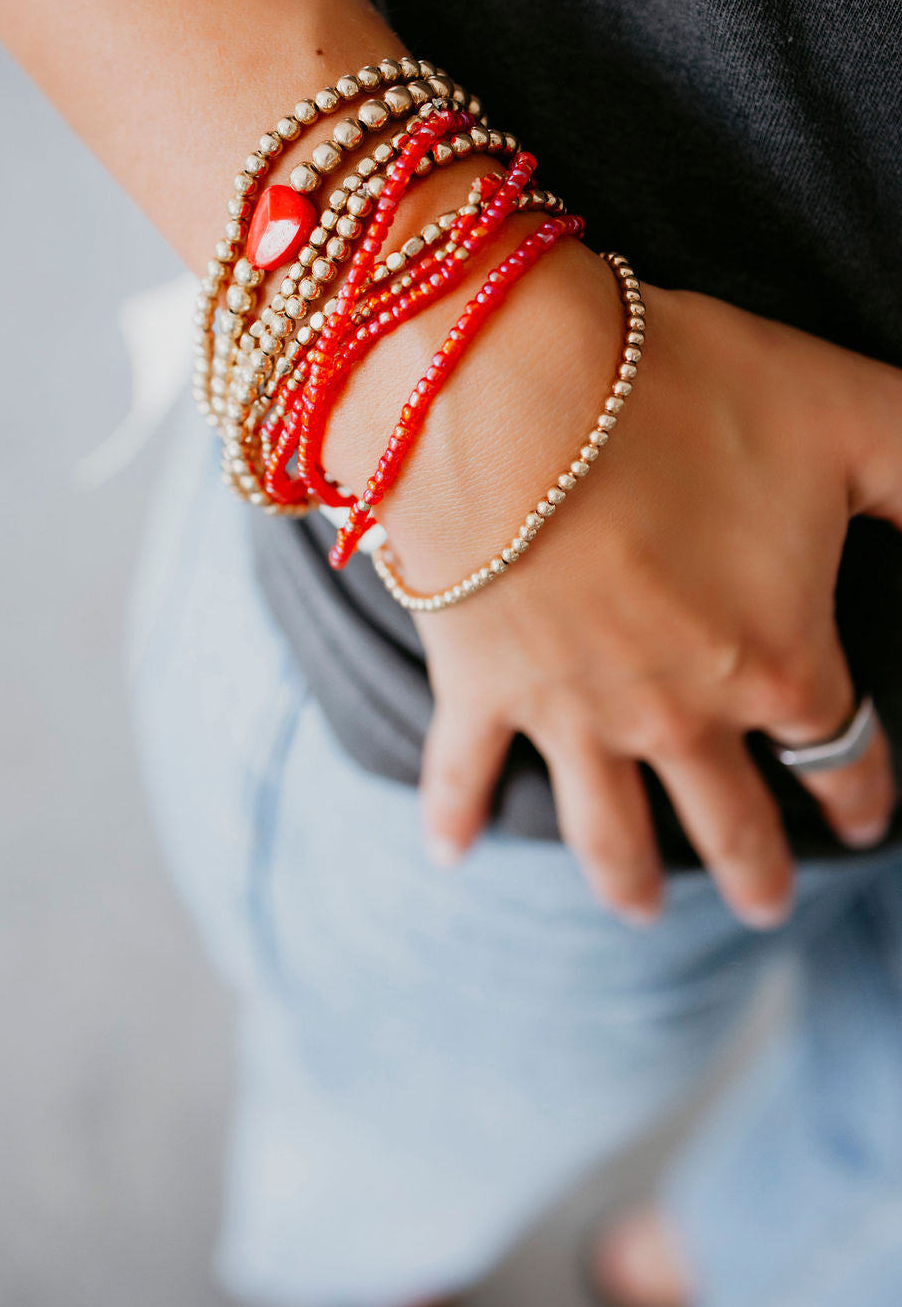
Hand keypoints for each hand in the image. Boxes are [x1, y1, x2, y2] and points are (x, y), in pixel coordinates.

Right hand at [326, 233, 901, 927]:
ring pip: (606, 828)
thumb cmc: (685, 397)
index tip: (866, 819)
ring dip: (629, 881)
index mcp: (776, 661)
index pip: (839, 750)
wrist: (512, 390)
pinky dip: (454, 819)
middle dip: (757, 871)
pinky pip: (464, 771)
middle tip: (767, 908)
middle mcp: (677, 713)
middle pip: (729, 819)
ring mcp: (572, 711)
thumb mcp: (851, 417)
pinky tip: (447, 856)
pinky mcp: (479, 686)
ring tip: (641, 916)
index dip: (861, 791)